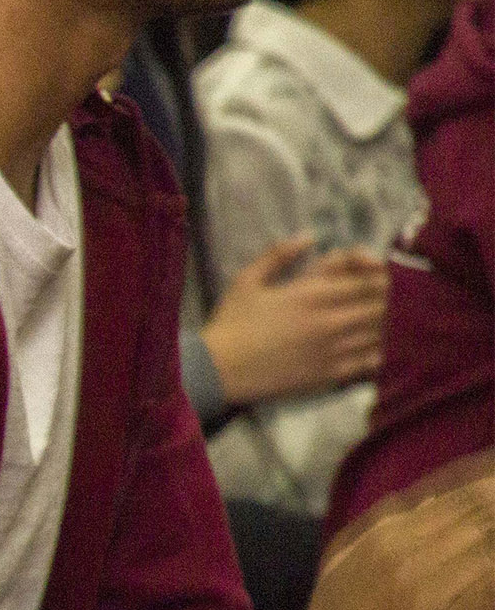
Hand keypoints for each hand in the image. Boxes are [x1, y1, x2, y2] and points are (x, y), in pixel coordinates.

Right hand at [202, 237, 387, 407]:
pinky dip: (383, 352)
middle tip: (389, 296)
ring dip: (390, 324)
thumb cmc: (230, 323)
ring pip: (382, 332)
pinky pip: (372, 361)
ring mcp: (333, 348)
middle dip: (391, 297)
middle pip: (382, 304)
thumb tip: (308, 236)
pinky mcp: (331, 373)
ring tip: (388, 319)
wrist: (218, 370)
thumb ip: (278, 255)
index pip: (367, 278)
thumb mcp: (247, 280)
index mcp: (311, 293)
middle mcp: (329, 320)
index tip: (378, 272)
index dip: (381, 273)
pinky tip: (382, 348)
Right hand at [303, 459, 494, 609]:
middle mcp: (404, 555)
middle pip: (481, 519)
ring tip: (493, 568)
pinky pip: (491, 593)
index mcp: (382, 537)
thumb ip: (384, 531)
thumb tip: (436, 499)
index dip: (492, 497)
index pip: (458, 500)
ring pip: (490, 551)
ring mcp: (424, 588)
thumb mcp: (343, 567)